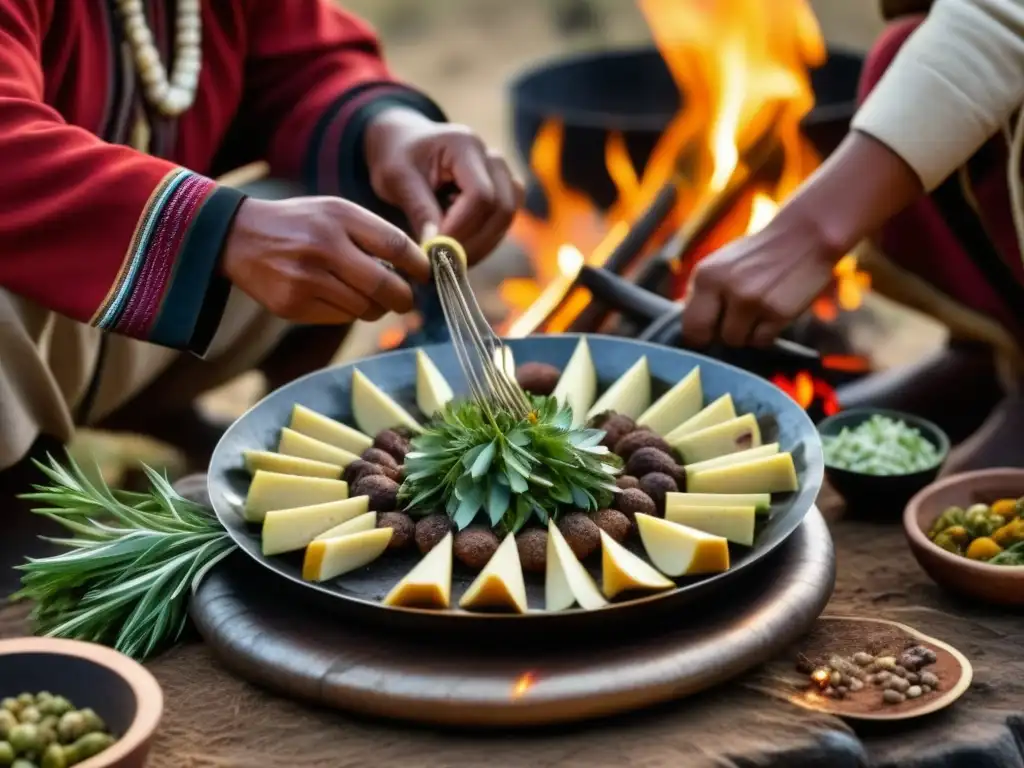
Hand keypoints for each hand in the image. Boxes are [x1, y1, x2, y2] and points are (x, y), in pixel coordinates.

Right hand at [222, 197, 429, 323]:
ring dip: (375, 307)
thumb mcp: (335, 212)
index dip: (418, 266)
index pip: (395, 246)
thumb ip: (373, 233)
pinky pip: (340, 318)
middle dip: (404, 298)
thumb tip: (414, 267)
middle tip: (406, 299)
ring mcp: (306, 279)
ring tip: (369, 296)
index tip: (425, 275)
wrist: (238, 237)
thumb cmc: (300, 224)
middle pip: (385, 286)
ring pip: (364, 308)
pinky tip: (338, 298)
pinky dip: (348, 313)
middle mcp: (323, 247)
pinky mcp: (292, 306)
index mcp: (339, 217)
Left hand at [364, 107, 523, 262]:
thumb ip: (419, 210)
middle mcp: (493, 159)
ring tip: (446, 258)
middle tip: (442, 264)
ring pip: (506, 220)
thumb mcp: (397, 179)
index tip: (435, 250)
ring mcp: (504, 176)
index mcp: (465, 145)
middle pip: (501, 210)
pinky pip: (503, 224)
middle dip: (472, 243)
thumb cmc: (398, 157)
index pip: (480, 195)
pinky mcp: (505, 194)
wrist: (406, 144)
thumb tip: (436, 249)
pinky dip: (482, 243)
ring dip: (479, 247)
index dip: (461, 228)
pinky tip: (457, 249)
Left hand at [682, 130, 924, 347]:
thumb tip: (688, 327)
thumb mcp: (723, 265)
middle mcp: (725, 288)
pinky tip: (774, 314)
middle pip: (709, 336)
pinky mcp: (777, 312)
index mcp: (706, 275)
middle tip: (733, 325)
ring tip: (759, 312)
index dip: (699, 333)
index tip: (709, 332)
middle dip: (718, 336)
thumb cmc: (760, 254)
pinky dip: (767, 334)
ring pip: (737, 341)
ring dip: (746, 334)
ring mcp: (751, 301)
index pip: (689, 324)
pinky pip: (762, 341)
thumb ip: (705, 293)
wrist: (806, 236)